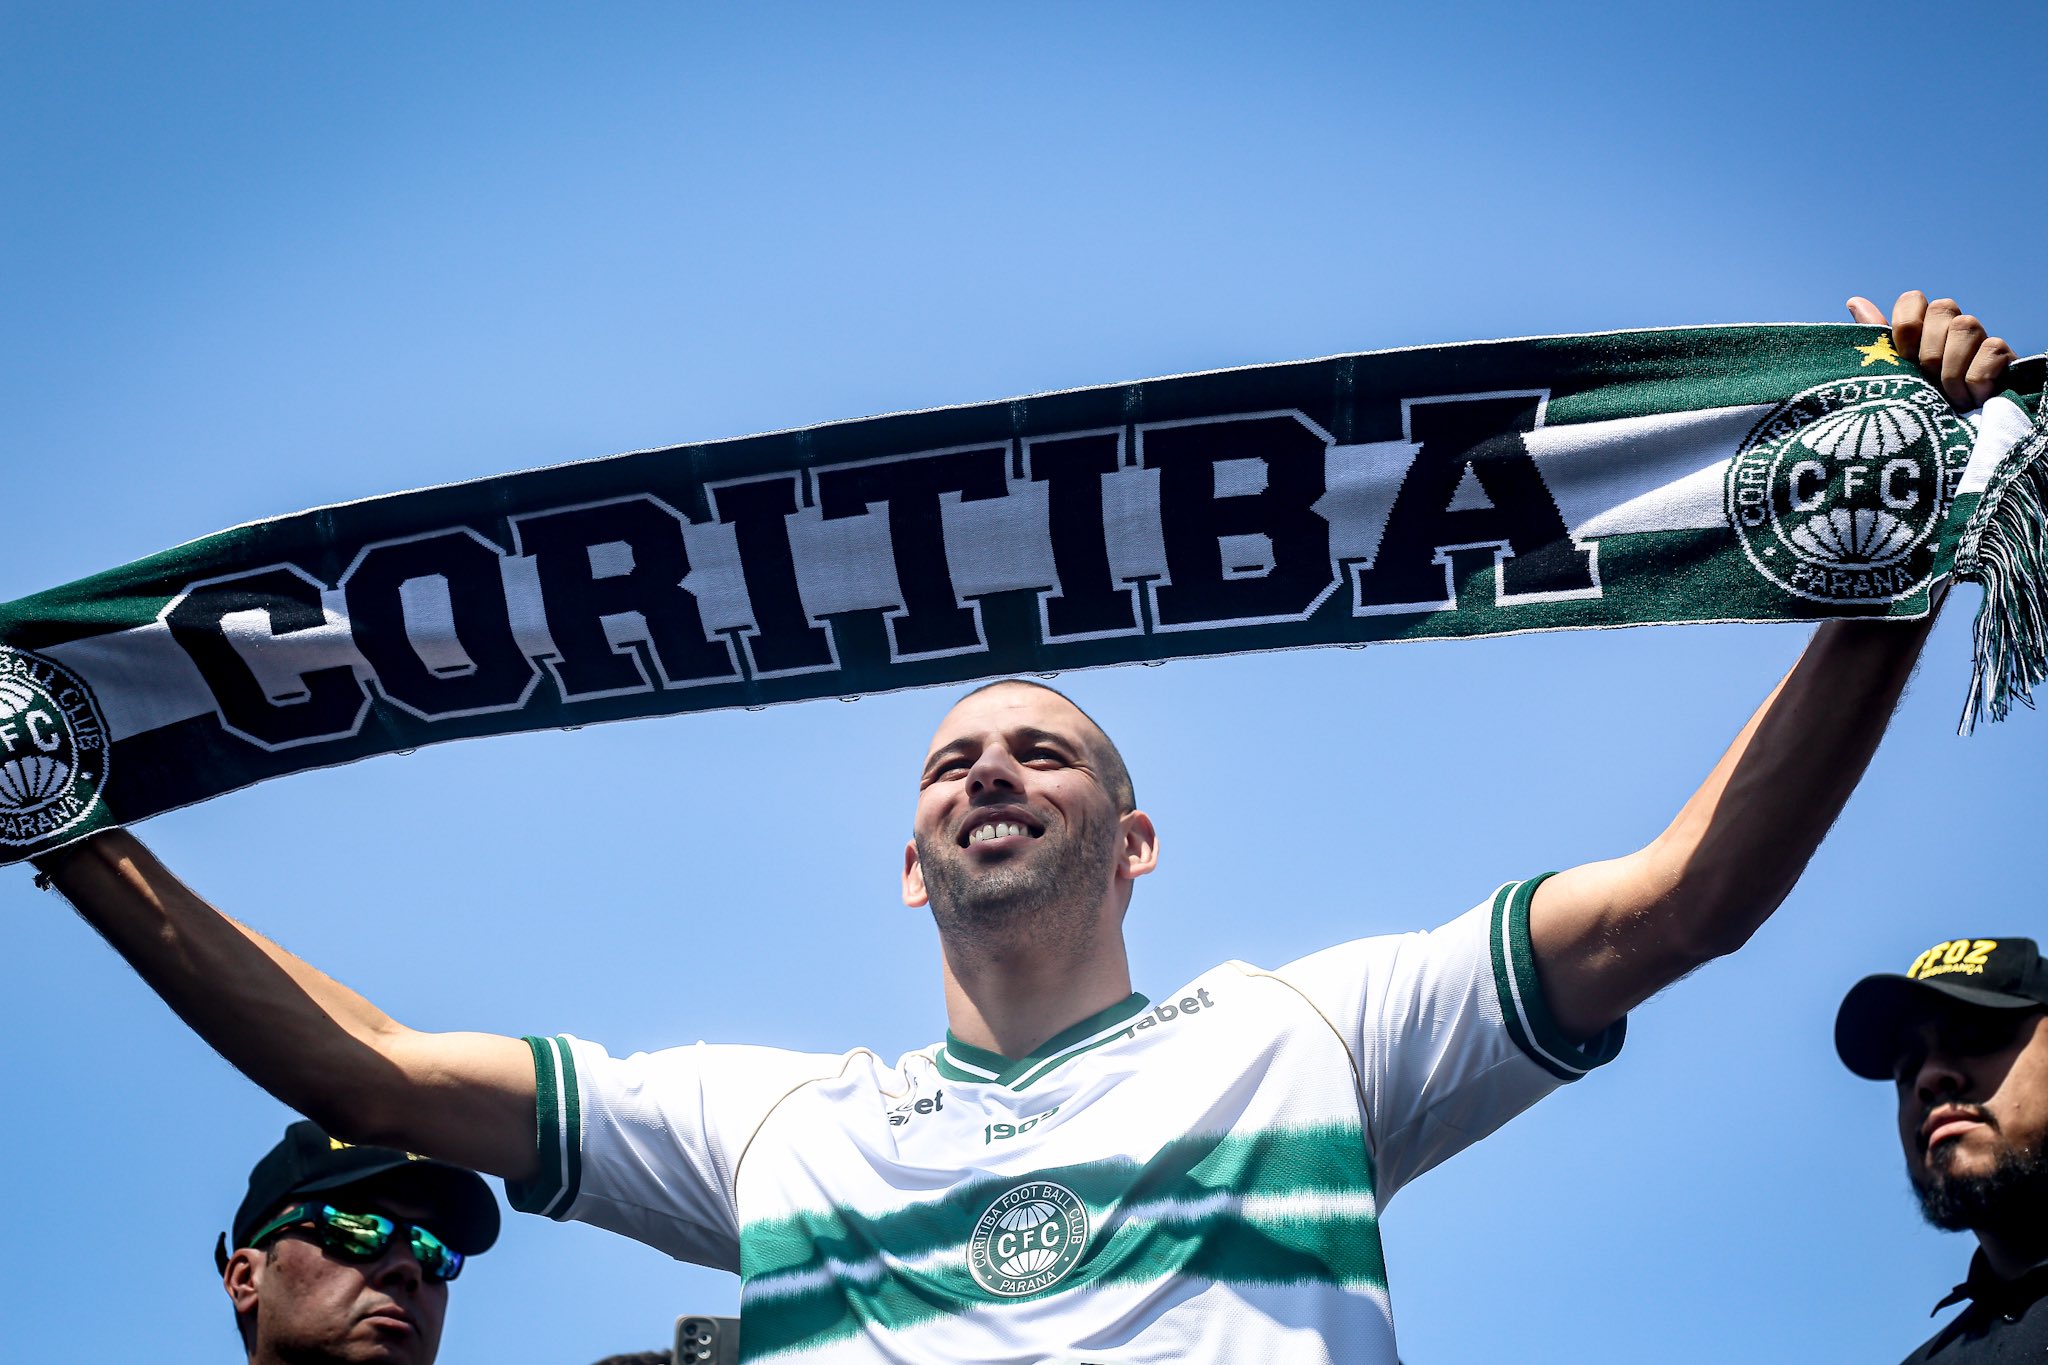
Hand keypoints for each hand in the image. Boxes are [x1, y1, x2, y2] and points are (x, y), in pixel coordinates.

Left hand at [1846, 291, 2014, 409]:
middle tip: (1929, 382)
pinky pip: (1989, 351)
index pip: (1912, 299)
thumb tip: (1854, 301)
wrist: (1955, 438)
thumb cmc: (1922, 403)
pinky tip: (1974, 399)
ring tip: (1951, 398)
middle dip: (1929, 352)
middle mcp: (1953, 326)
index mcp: (1923, 328)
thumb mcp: (1895, 374)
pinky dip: (1975, 382)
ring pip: (1965, 326)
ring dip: (1951, 370)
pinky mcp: (2003, 354)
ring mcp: (1981, 337)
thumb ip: (1878, 339)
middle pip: (1942, 308)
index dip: (1906, 326)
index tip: (1903, 358)